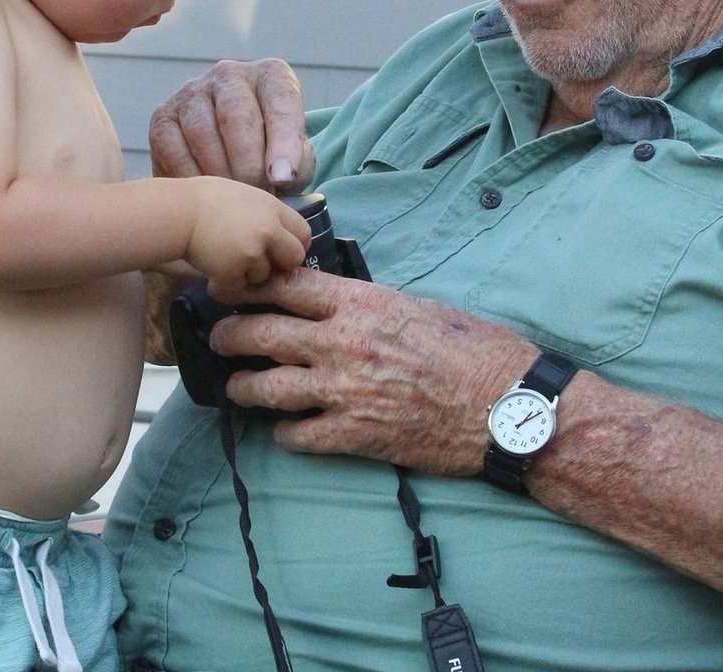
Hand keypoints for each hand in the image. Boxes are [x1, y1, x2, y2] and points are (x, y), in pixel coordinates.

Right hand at [149, 59, 314, 190]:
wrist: (231, 152)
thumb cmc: (271, 156)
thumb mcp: (294, 157)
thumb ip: (296, 167)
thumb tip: (282, 180)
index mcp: (271, 76)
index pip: (281, 100)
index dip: (284, 142)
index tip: (283, 178)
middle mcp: (230, 75)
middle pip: (236, 114)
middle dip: (248, 163)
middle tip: (255, 198)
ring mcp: (192, 92)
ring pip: (202, 132)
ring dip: (219, 173)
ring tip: (233, 203)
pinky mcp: (163, 115)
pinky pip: (173, 149)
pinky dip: (190, 177)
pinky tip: (204, 197)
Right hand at [184, 178, 311, 287]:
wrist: (177, 213)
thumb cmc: (203, 199)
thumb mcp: (244, 196)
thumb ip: (265, 214)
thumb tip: (280, 233)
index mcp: (272, 208)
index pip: (303, 233)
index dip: (293, 244)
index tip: (280, 249)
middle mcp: (269, 230)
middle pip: (294, 258)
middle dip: (280, 264)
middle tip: (259, 262)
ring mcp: (253, 253)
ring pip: (265, 275)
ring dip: (250, 274)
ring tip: (226, 258)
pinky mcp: (235, 272)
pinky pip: (241, 286)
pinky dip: (230, 282)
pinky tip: (215, 268)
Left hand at [210, 267, 537, 474]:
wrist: (504, 407)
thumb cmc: (474, 349)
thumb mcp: (419, 306)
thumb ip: (371, 302)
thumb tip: (339, 300)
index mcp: (362, 304)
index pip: (287, 287)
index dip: (248, 286)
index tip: (227, 287)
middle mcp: (344, 343)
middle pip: (264, 334)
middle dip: (231, 334)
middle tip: (218, 337)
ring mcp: (345, 391)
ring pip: (270, 388)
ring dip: (244, 387)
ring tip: (234, 387)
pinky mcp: (355, 435)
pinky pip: (299, 435)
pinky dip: (285, 433)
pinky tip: (283, 431)